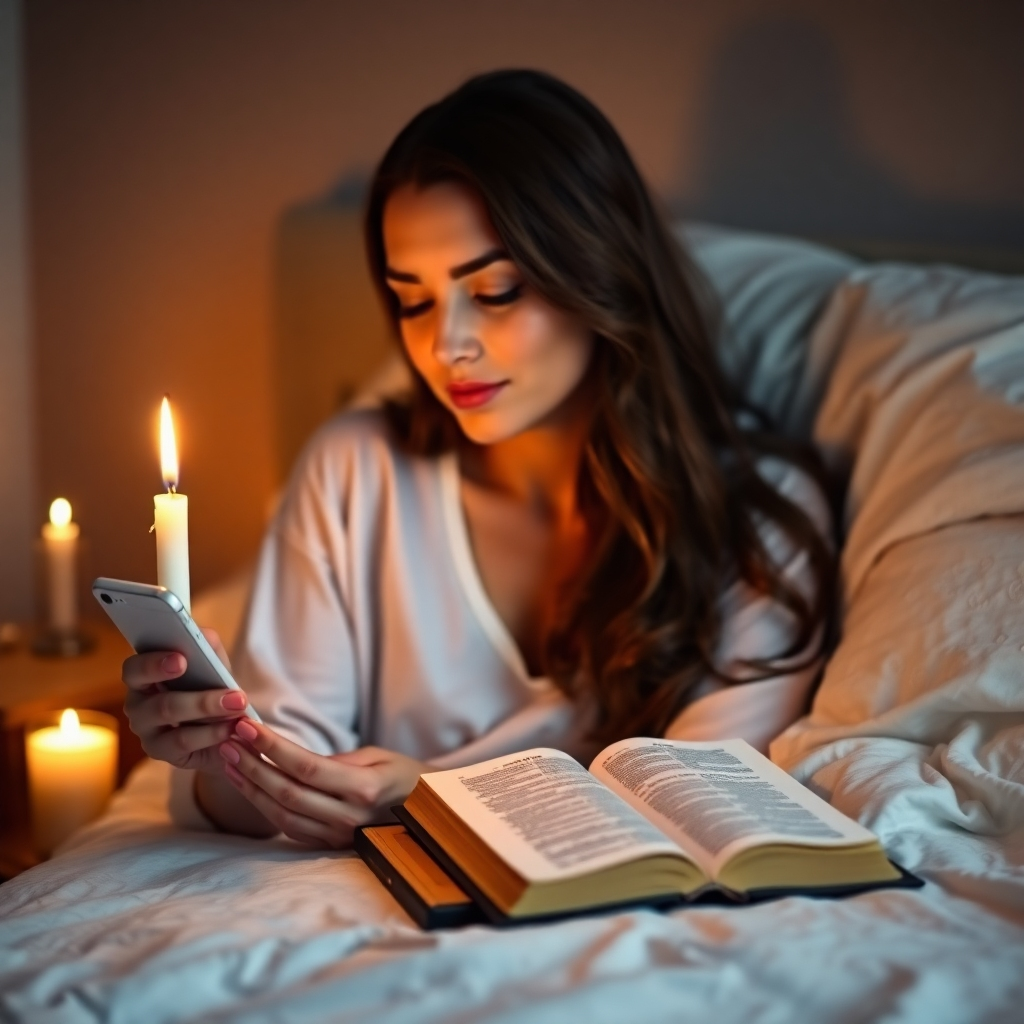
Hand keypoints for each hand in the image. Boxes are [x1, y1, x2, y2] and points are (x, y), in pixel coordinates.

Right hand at [122, 628, 250, 772]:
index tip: (182, 660)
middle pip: (159, 704)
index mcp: (142, 677)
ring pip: (174, 725)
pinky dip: (210, 734)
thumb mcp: (212, 666)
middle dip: (201, 700)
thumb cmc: (208, 687)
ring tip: (239, 708)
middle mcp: (137, 705)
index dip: (153, 664)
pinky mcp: (158, 751)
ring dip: (211, 715)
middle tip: (234, 696)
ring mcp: (146, 731)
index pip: (134, 669)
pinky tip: (231, 728)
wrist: (218, 726)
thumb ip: (207, 649)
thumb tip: (205, 636)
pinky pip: (182, 742)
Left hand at [219, 720, 429, 847]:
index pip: (307, 768)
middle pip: (287, 792)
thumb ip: (337, 760)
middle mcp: (349, 817)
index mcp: (364, 789)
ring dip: (250, 787)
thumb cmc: (404, 775)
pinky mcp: (330, 846)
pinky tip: (248, 785)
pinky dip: (262, 806)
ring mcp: (339, 836)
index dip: (273, 748)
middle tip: (228, 740)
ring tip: (229, 761)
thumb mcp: (379, 755)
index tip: (248, 727)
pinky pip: (288, 827)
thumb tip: (292, 757)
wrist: (427, 813)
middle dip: (253, 764)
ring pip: (281, 814)